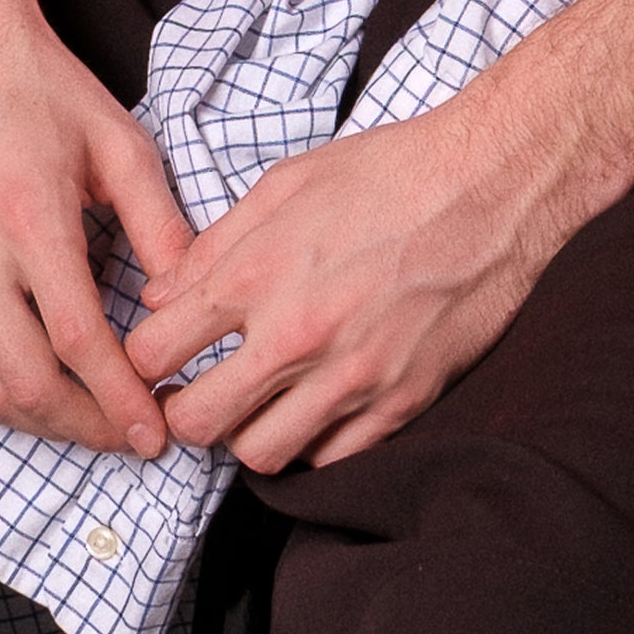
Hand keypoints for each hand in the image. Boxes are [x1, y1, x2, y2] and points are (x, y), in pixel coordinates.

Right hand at [0, 0, 197, 457]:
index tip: (158, 432)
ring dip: (38, 422)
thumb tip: (193, 302)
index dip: (123, 402)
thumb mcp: (120, 141)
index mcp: (29, 218)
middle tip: (132, 436)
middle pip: (27, 383)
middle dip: (87, 427)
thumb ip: (161, 226)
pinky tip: (28, 391)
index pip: (80, 343)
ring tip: (88, 419)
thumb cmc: (39, 86)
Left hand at [122, 100, 560, 474]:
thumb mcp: (285, 184)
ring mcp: (351, 378)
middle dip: (181, 412)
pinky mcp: (400, 404)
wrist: (489, 188)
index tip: (156, 355)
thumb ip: (216, 244)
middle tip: (194, 392)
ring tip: (256, 402)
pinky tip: (313, 407)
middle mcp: (297, 335)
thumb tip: (163, 294)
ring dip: (246, 433)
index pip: (155, 352)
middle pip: (197, 421)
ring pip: (260, 455)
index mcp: (257, 274)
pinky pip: (330, 460)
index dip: (143, 358)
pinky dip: (311, 443)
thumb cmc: (388, 174)